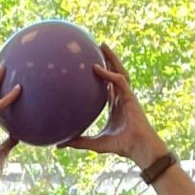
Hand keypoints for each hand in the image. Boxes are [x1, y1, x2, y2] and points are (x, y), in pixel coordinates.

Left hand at [63, 45, 164, 165]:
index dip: (102, 76)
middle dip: (108, 60)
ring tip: (102, 46)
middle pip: (114, 73)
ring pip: (119, 71)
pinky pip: (119, 81)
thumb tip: (58, 145)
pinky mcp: (130, 96)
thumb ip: (78, 141)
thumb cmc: (120, 146)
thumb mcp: (94, 142)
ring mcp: (127, 95)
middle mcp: (121, 97)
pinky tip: (97, 67)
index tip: (91, 67)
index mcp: (115, 105)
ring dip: (112, 58)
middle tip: (97, 48)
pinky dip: (108, 74)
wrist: (136, 147)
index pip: (108, 86)